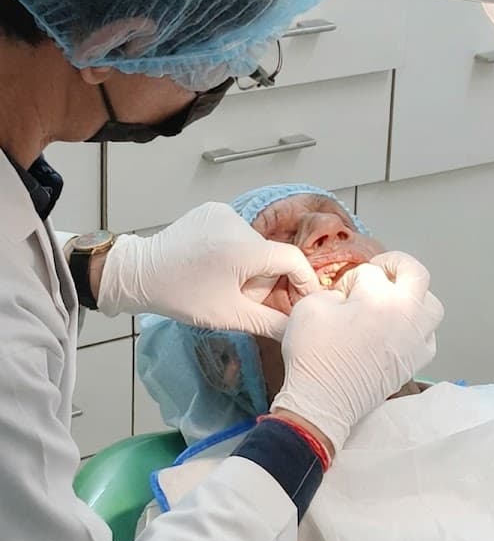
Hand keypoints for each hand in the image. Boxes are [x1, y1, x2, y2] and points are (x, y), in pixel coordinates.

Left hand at [96, 203, 318, 337]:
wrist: (140, 274)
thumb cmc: (182, 296)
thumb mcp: (229, 316)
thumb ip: (270, 323)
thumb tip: (298, 330)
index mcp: (244, 249)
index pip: (292, 259)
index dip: (305, 281)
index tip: (305, 299)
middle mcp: (237, 223)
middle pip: (271, 255)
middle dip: (264, 280)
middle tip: (242, 299)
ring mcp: (224, 212)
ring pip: (255, 245)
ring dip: (249, 266)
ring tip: (223, 283)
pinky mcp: (212, 210)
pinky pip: (237, 233)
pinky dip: (235, 251)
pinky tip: (214, 265)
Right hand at [271, 252, 443, 451]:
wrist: (323, 401)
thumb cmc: (314, 353)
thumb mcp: (310, 305)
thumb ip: (332, 291)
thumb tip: (346, 298)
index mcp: (379, 296)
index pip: (369, 272)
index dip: (350, 279)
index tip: (339, 294)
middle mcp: (405, 314)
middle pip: (416, 274)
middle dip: (396, 265)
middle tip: (378, 272)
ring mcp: (415, 340)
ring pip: (431, 305)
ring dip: (414, 297)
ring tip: (393, 302)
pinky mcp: (414, 363)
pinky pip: (428, 337)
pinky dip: (417, 328)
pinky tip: (397, 331)